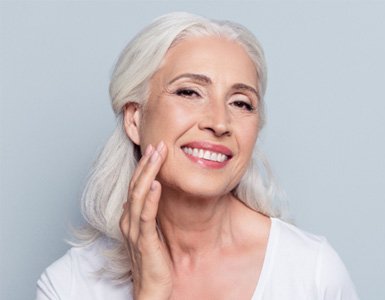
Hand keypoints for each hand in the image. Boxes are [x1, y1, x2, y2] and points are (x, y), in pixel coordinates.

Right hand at [120, 141, 172, 299]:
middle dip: (147, 163)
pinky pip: (146, 215)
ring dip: (148, 173)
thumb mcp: (153, 232)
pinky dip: (150, 198)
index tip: (156, 149)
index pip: (135, 186)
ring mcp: (134, 230)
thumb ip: (151, 214)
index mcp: (130, 218)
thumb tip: (157, 195)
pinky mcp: (144, 241)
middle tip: (158, 143)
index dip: (144, 166)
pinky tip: (156, 184)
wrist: (151, 289)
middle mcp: (128, 221)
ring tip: (157, 155)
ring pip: (138, 195)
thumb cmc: (154, 261)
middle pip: (135, 185)